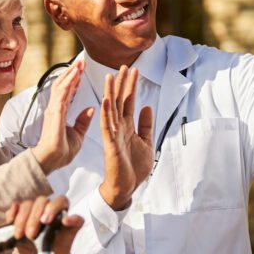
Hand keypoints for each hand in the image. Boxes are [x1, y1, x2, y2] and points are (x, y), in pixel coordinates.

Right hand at [5, 195, 81, 253]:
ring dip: (22, 219)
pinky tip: (10, 221)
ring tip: (20, 235)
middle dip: (34, 217)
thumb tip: (69, 219)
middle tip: (31, 234)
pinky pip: (15, 208)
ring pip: (27, 204)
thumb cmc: (59, 248)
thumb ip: (74, 226)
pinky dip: (12, 213)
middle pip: (41, 201)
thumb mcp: (69, 239)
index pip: (60, 200)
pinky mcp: (20, 216)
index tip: (47, 221)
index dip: (54, 208)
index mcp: (61, 211)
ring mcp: (33, 211)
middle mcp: (47, 207)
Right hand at [31, 60, 94, 172]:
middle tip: (81, 62)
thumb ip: (83, 121)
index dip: (73, 81)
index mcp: (60, 113)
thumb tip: (91, 109)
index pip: (66, 92)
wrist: (51, 161)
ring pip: (61, 86)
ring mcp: (54, 109)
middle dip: (72, 73)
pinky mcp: (55, 113)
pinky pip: (62, 94)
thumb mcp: (78, 135)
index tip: (81, 72)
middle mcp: (55, 108)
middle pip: (63, 85)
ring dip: (70, 74)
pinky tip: (75, 75)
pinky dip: (68, 83)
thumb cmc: (61, 151)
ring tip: (79, 64)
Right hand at [99, 66, 153, 210]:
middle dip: (122, 84)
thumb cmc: (133, 167)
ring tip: (111, 76)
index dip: (132, 86)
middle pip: (120, 101)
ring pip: (111, 110)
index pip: (129, 102)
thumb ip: (145, 125)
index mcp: (127, 127)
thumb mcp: (146, 142)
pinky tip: (107, 100)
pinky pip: (107, 126)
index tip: (134, 70)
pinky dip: (107, 113)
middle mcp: (119, 128)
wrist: (126, 187)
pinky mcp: (111, 144)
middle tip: (124, 66)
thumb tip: (146, 107)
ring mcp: (114, 135)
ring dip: (111, 93)